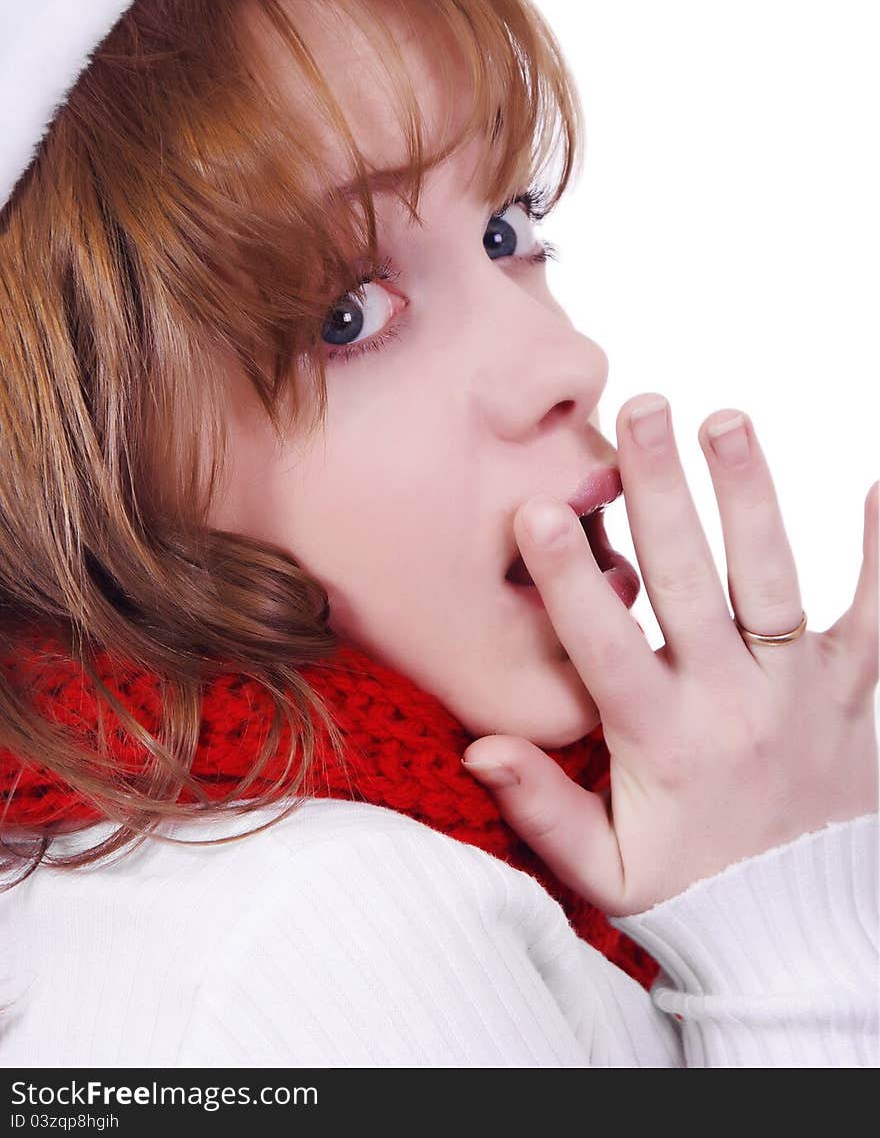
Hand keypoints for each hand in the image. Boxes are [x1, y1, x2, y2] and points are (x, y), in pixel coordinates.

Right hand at [462, 396, 878, 916]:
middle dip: (661, 493)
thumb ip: (543, 808)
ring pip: (773, 581)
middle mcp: (731, 706)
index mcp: (662, 744)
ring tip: (727, 418)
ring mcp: (800, 695)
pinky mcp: (855, 694)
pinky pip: (878, 619)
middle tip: (641, 411)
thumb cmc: (694, 895)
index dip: (569, 580)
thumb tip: (480, 746)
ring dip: (749, 494)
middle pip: (690, 585)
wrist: (803, 938)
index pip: (604, 648)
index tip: (539, 510)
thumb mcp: (607, 872)